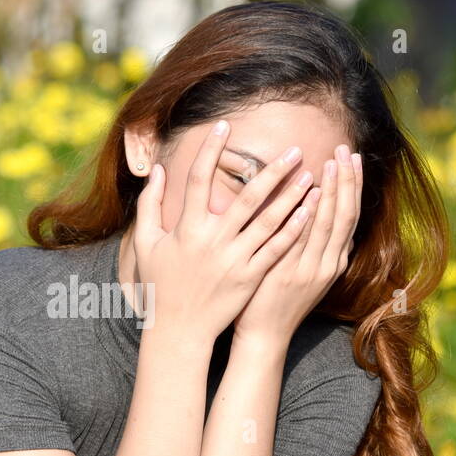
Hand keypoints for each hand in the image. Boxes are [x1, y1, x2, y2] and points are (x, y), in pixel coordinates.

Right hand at [131, 120, 315, 343]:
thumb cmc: (161, 284)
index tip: (224, 126)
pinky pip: (276, 249)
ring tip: (310, 175)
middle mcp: (213, 241)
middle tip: (294, 150)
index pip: (198, 179)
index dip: (210, 150)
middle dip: (272, 171)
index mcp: (187, 228)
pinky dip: (293, 229)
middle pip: (247, 198)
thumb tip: (156, 170)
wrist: (179, 329)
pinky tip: (309, 211)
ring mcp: (235, 260)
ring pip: (269, 222)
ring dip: (291, 196)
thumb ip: (149, 205)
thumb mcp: (146, 244)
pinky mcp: (250, 277)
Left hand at [233, 143, 362, 344]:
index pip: (350, 216)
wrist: (263, 336)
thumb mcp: (304, 273)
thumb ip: (314, 247)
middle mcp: (328, 264)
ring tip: (333, 161)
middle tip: (345, 149)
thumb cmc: (277, 301)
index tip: (351, 157)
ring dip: (334, 190)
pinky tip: (313, 193)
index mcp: (334, 262)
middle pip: (345, 215)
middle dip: (347, 180)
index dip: (353, 186)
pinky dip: (311, 215)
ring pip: (329, 223)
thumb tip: (321, 218)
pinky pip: (303, 239)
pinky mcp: (290, 274)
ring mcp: (310, 270)